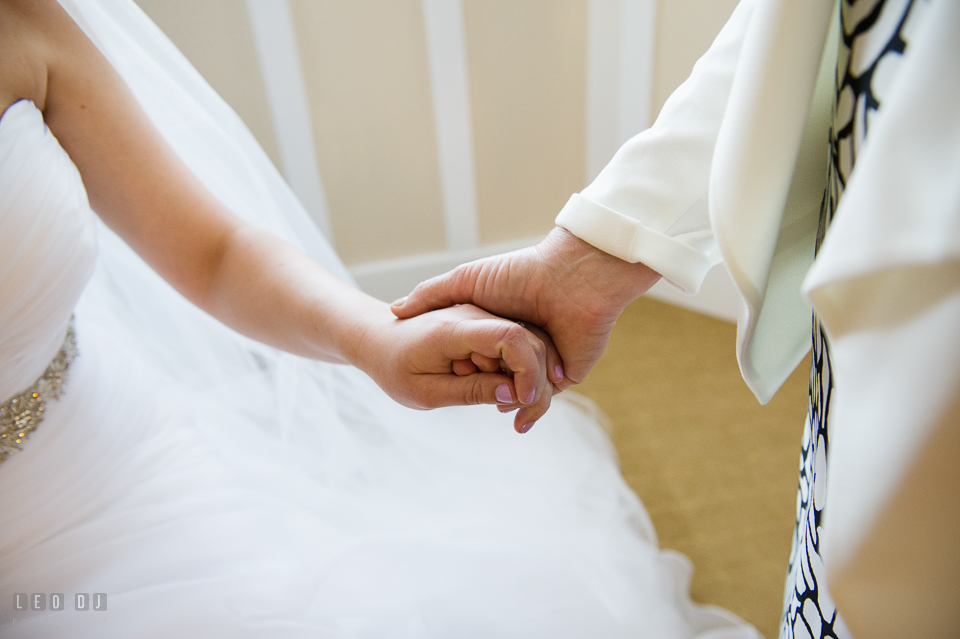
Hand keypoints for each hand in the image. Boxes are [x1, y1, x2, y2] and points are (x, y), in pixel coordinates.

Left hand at [351, 302, 559, 431]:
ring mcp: (482, 316)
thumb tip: (512, 394)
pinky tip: (495, 390)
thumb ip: (469, 392)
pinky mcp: (486, 325)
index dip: (527, 369)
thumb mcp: (425, 392)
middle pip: (527, 341)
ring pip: (525, 344)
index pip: (509, 336)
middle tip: (509, 414)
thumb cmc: (394, 367)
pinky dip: (514, 372)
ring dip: (522, 378)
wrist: (378, 340)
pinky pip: (514, 346)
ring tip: (495, 403)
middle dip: (531, 381)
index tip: (522, 400)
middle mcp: (474, 314)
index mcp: (454, 329)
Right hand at [391, 227, 661, 388]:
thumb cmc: (518, 273)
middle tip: (467, 396)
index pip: (475, 358)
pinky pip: (548, 397)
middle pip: (495, 379)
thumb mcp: (465, 281)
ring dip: (508, 403)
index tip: (444, 377)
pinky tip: (518, 414)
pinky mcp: (566, 372)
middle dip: (482, 392)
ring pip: (520, 393)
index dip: (460, 371)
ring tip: (497, 409)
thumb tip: (394, 311)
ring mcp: (544, 360)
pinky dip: (533, 408)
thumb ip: (430, 295)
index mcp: (500, 325)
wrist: (571, 278)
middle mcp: (522, 344)